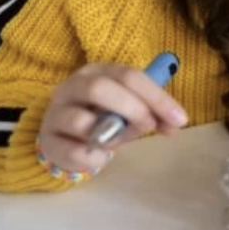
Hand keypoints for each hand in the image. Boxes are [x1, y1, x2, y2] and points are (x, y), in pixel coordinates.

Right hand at [37, 63, 187, 174]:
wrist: (64, 138)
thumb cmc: (102, 118)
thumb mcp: (129, 111)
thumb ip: (152, 113)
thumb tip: (176, 123)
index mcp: (98, 72)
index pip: (129, 76)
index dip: (157, 97)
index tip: (180, 119)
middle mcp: (73, 86)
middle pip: (100, 88)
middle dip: (133, 108)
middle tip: (150, 127)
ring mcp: (56, 113)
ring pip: (81, 121)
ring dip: (109, 135)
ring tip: (118, 142)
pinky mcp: (48, 141)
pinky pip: (73, 151)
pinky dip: (94, 158)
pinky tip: (101, 157)